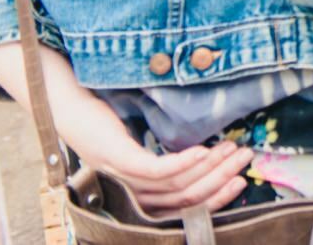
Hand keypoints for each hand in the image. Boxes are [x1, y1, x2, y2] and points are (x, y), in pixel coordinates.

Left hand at [44, 74, 253, 214]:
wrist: (66, 102)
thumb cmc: (106, 121)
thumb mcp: (138, 145)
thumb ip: (162, 160)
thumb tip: (207, 159)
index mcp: (134, 197)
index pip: (179, 209)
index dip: (214, 199)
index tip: (240, 182)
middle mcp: (127, 194)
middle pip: (182, 198)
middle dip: (220, 180)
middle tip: (245, 159)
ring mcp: (119, 178)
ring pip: (173, 185)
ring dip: (210, 167)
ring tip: (233, 149)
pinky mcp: (115, 159)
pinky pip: (154, 170)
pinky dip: (182, 163)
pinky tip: (204, 151)